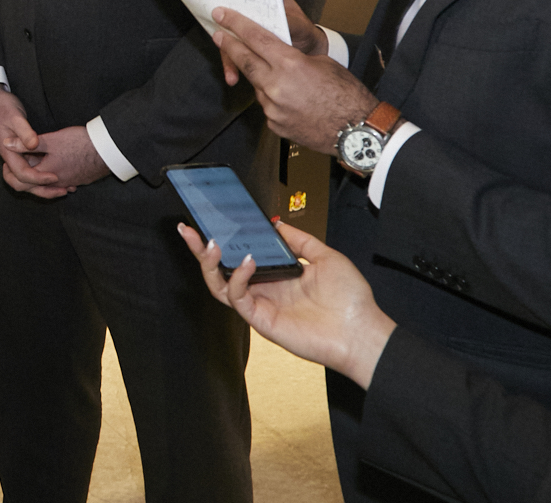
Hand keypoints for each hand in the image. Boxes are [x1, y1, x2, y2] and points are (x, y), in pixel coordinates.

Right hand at [0, 86, 58, 195]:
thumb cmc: (3, 108)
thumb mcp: (15, 117)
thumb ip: (24, 132)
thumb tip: (34, 145)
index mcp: (8, 153)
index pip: (22, 174)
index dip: (39, 178)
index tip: (55, 176)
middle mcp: (12, 159)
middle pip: (25, 184)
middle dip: (44, 190)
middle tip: (64, 190)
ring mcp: (17, 157)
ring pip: (30, 179)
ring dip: (46, 186)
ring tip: (66, 187)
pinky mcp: (23, 154)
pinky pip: (34, 169)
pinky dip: (46, 175)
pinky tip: (61, 173)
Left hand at [15, 123, 108, 194]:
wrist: (108, 149)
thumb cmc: (79, 143)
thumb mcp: (51, 140)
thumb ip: (27, 143)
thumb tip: (6, 143)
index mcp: (47, 175)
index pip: (22, 183)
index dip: (11, 173)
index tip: (8, 162)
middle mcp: (58, 184)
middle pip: (35, 186)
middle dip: (25, 175)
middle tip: (19, 161)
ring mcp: (70, 182)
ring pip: (49, 183)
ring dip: (40, 174)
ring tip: (35, 159)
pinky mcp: (79, 179)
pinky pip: (62, 180)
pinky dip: (54, 174)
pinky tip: (54, 163)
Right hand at [176, 220, 394, 389]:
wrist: (362, 332)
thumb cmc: (350, 300)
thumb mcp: (324, 256)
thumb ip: (297, 239)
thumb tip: (275, 222)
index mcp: (275, 275)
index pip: (240, 255)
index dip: (223, 240)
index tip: (210, 220)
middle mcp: (263, 290)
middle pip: (220, 270)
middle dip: (200, 250)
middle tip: (188, 229)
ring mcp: (260, 306)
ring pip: (220, 285)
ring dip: (210, 264)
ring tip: (210, 243)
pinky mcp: (262, 320)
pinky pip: (237, 298)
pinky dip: (236, 278)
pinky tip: (246, 261)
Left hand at [211, 6, 372, 151]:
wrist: (357, 132)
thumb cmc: (347, 96)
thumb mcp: (322, 63)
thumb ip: (294, 58)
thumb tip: (278, 55)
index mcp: (290, 65)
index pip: (255, 38)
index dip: (236, 24)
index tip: (222, 15)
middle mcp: (276, 86)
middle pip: (244, 60)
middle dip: (230, 45)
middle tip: (219, 34)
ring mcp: (273, 108)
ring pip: (256, 85)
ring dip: (259, 76)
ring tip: (275, 75)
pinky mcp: (274, 124)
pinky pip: (267, 105)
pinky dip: (272, 97)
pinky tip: (288, 98)